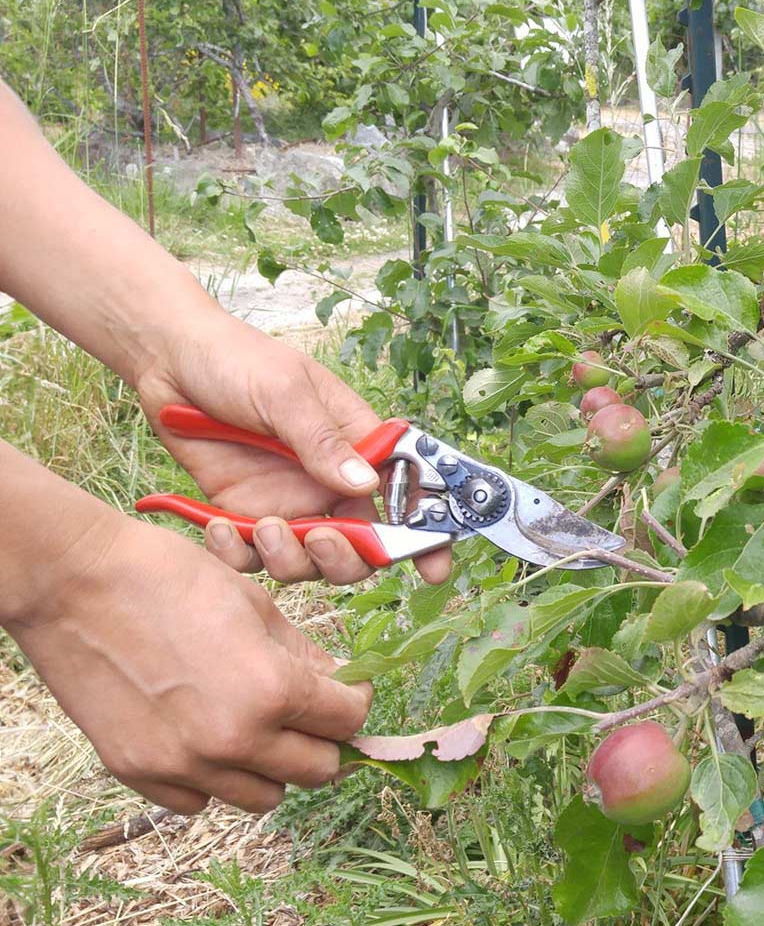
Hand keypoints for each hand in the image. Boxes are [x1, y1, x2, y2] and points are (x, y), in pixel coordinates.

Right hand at [10, 516, 370, 813]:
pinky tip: (203, 735)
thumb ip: (304, 656)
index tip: (346, 688)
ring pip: (263, 797)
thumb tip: (338, 683)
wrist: (72, 582)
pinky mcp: (138, 773)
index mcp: (271, 692)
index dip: (355, 699)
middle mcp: (232, 742)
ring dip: (271, 766)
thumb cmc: (168, 578)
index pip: (349, 721)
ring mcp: (183, 765)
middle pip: (316, 772)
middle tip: (309, 711)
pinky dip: (213, 778)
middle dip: (323, 739)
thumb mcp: (257, 604)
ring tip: (255, 725)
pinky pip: (199, 800)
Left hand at [135, 315, 450, 584]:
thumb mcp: (284, 392)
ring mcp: (287, 502)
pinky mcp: (243, 516)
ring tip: (263, 528)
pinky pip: (252, 558)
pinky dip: (238, 555)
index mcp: (357, 445)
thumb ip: (322, 441)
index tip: (433, 566)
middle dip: (348, 557)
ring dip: (292, 559)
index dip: (426, 533)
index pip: (406, 493)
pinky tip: (219, 528)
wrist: (168, 359)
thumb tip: (366, 484)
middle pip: (362, 545)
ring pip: (310, 562)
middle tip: (321, 539)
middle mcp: (328, 482)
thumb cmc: (236, 359)